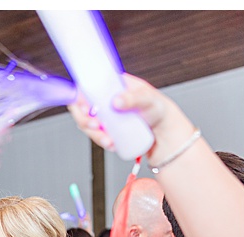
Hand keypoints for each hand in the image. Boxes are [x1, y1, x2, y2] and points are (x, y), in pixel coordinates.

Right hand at [68, 73, 184, 153]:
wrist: (163, 131)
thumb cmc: (159, 110)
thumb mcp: (148, 100)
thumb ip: (133, 98)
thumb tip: (116, 101)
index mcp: (113, 85)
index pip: (88, 86)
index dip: (80, 96)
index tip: (83, 106)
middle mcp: (106, 99)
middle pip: (82, 108)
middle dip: (84, 120)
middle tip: (95, 126)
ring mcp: (105, 115)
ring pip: (87, 124)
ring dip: (93, 134)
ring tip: (108, 140)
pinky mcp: (106, 129)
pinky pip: (95, 135)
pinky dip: (100, 141)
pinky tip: (111, 143)